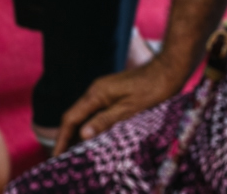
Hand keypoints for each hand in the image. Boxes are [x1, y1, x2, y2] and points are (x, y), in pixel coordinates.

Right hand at [54, 55, 186, 154]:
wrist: (170, 68)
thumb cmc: (154, 88)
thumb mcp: (131, 109)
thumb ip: (106, 120)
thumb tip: (82, 134)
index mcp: (97, 93)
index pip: (71, 118)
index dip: (62, 138)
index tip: (57, 156)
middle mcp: (97, 90)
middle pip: (75, 116)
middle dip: (68, 137)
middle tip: (64, 158)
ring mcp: (105, 89)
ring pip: (85, 113)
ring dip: (79, 131)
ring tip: (76, 152)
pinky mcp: (114, 91)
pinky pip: (96, 110)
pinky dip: (91, 124)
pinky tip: (95, 135)